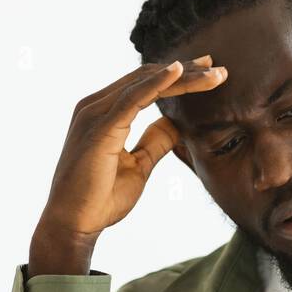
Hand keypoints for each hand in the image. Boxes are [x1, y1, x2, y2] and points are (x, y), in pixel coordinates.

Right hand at [29, 56, 227, 275]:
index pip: (144, 85)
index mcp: (103, 114)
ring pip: (145, 83)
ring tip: (213, 72)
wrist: (73, 224)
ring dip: (182, 76)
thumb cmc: (100, 199)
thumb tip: (175, 124)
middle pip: (146, 78)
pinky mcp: (100, 128)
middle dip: (185, 71)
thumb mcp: (138, 166)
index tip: (207, 73)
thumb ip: (154, 142)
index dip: (176, 77)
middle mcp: (95, 106)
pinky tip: (179, 72)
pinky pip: (134, 98)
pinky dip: (158, 83)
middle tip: (217, 67)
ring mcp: (95, 114)